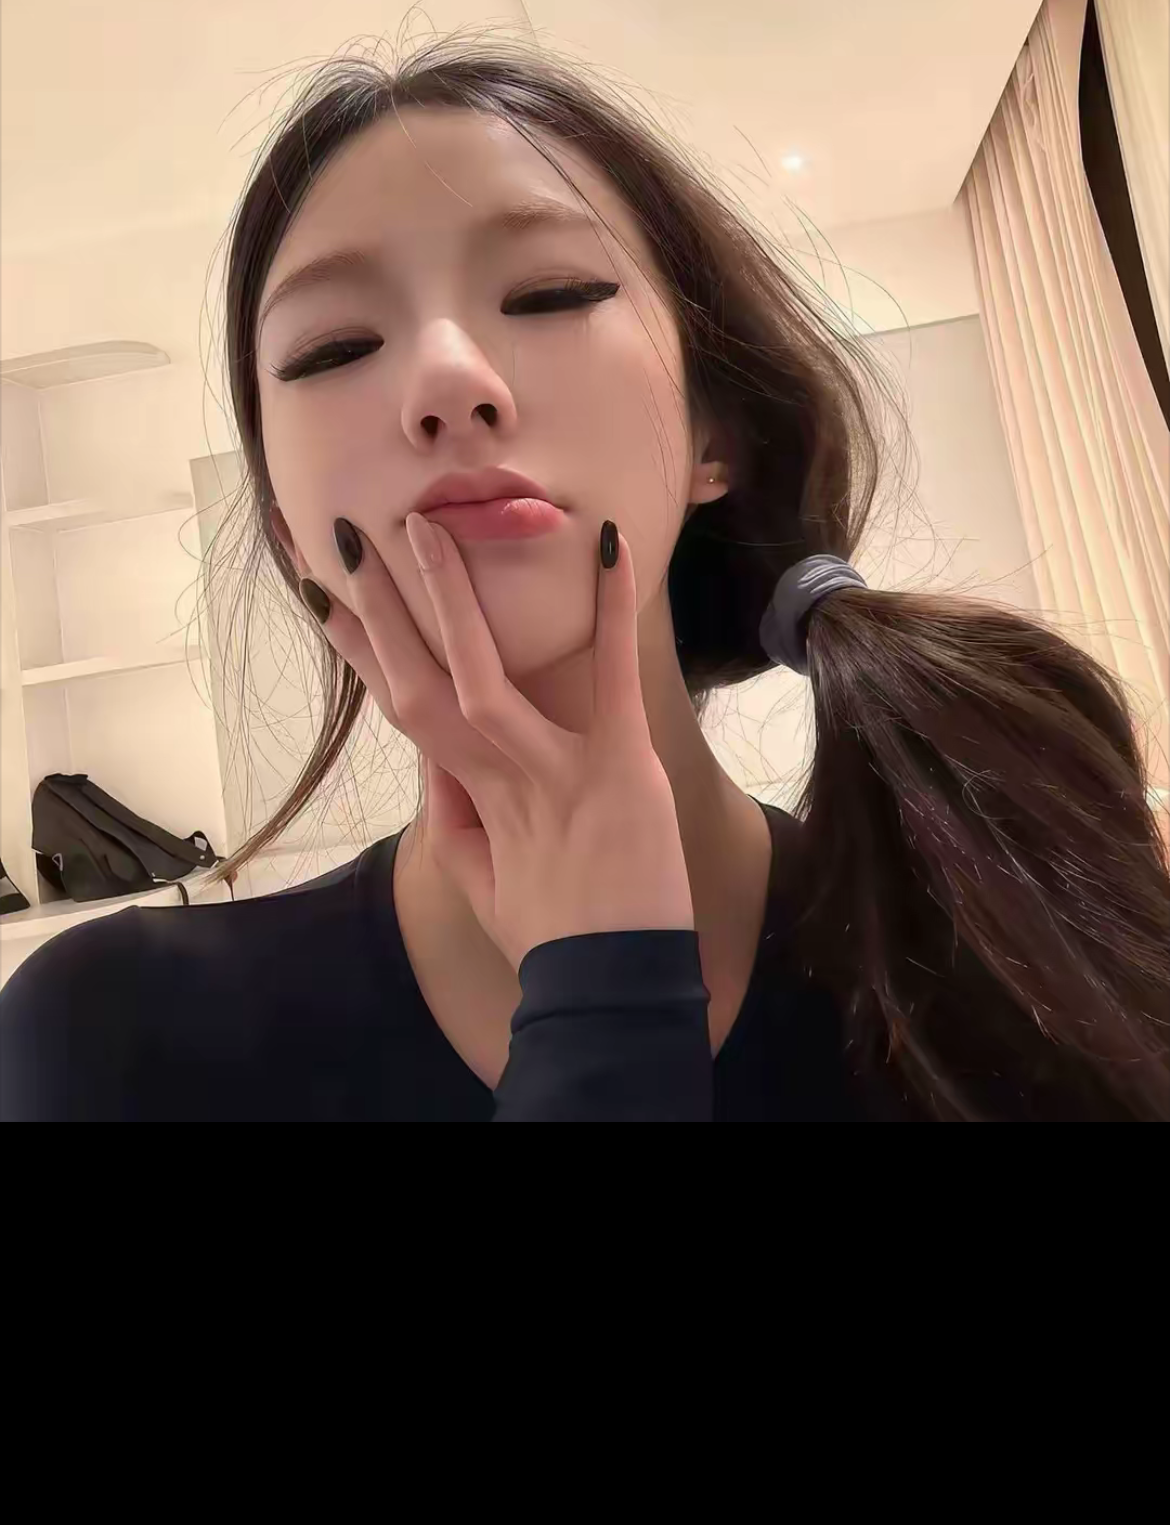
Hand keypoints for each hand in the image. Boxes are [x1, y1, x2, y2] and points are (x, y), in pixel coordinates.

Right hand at [307, 513, 694, 974]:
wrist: (612, 996)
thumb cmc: (551, 940)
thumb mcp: (481, 884)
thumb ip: (451, 816)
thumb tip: (433, 758)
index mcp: (466, 797)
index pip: (400, 706)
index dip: (358, 649)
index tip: (323, 592)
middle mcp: (497, 775)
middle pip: (420, 683)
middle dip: (381, 610)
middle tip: (350, 537)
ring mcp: (555, 769)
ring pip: (484, 677)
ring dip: (453, 599)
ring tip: (431, 528)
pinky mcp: (621, 767)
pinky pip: (612, 679)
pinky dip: (612, 613)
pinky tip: (611, 549)